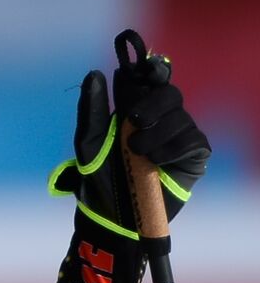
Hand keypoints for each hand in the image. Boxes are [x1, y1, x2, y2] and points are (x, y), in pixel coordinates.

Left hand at [51, 35, 209, 236]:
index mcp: (134, 110)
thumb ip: (92, 109)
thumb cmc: (98, 175)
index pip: (149, 82)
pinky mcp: (193, 157)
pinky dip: (172, 147)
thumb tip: (95, 74)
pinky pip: (193, 140)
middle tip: (133, 119)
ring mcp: (178, 137)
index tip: (145, 69)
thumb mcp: (89, 141)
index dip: (151, 72)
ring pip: (181, 117)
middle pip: (170, 93)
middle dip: (152, 103)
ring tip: (136, 152)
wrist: (111, 213)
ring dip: (157, 132)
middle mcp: (159, 119)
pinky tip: (155, 161)